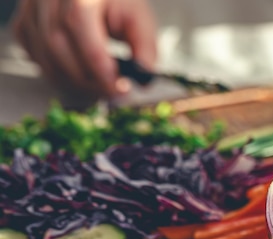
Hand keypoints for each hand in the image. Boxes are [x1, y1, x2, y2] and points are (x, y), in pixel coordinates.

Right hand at [12, 0, 156, 98]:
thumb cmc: (118, 0)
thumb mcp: (138, 19)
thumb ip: (145, 50)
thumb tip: (144, 81)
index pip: (86, 39)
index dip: (103, 72)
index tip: (120, 89)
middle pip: (58, 48)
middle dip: (85, 80)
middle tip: (109, 93)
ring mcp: (31, 6)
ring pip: (42, 54)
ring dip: (69, 80)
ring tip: (95, 87)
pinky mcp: (24, 16)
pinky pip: (30, 50)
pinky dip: (50, 68)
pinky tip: (73, 72)